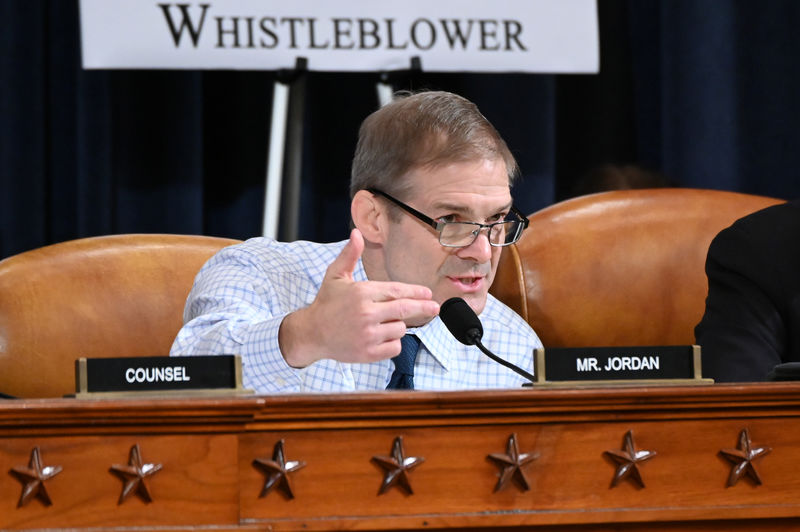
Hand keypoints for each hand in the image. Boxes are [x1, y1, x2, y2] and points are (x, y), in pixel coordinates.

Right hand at [279, 229, 439, 367]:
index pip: (397, 291)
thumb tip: (356, 233)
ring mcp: (368, 335)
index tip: (428, 293)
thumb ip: (350, 255)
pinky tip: (383, 336)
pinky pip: (394, 347)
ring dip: (398, 326)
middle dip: (424, 308)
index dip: (416, 292)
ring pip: (400, 329)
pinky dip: (393, 342)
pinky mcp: (368, 353)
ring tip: (385, 322)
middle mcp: (366, 314)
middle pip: (405, 310)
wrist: (311, 333)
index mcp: (362, 293)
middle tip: (435, 307)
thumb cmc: (326, 303)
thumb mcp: (335, 275)